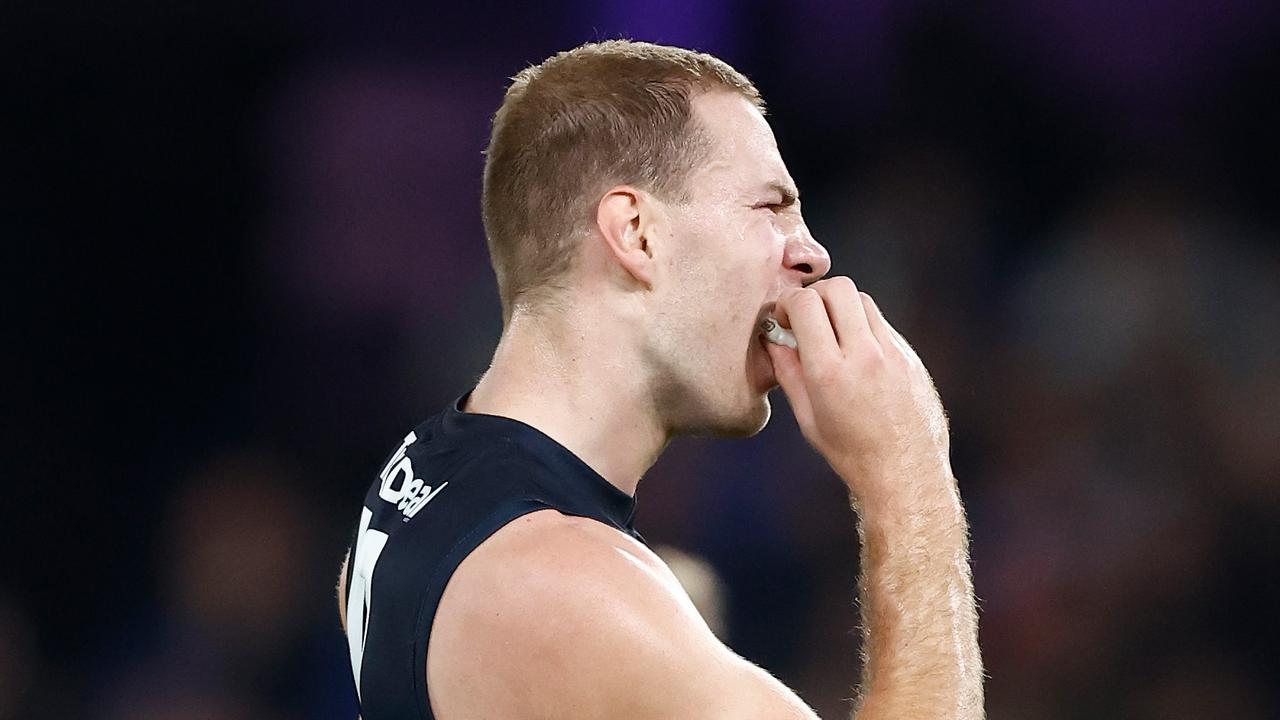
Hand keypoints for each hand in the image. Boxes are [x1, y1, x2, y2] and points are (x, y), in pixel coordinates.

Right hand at [767, 277, 952, 504]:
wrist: (906, 473)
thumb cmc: (852, 453)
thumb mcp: (808, 418)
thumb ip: (788, 373)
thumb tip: (775, 341)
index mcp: (830, 372)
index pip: (806, 304)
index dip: (788, 303)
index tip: (783, 318)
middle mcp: (864, 355)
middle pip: (838, 288)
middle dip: (815, 295)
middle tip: (807, 317)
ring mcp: (893, 352)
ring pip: (863, 299)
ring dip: (841, 307)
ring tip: (833, 334)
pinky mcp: (911, 356)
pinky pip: (882, 323)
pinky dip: (863, 327)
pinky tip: (857, 354)